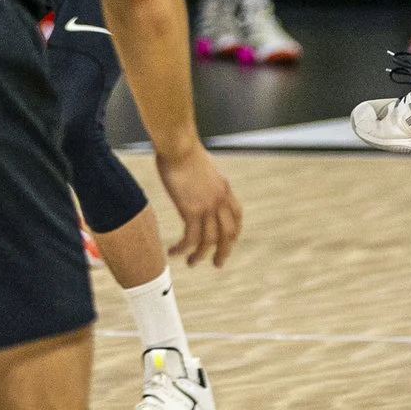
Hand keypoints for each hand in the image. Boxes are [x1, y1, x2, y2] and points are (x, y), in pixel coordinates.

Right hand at [155, 142, 242, 266]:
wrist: (179, 145)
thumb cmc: (183, 149)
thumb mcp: (201, 166)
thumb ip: (202, 179)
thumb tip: (194, 182)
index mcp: (224, 189)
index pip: (237, 216)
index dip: (233, 231)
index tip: (228, 241)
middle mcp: (220, 200)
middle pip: (228, 234)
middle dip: (224, 251)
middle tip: (218, 264)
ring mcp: (207, 207)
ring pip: (209, 241)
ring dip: (200, 255)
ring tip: (192, 263)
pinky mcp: (191, 210)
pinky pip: (190, 238)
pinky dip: (183, 249)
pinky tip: (174, 252)